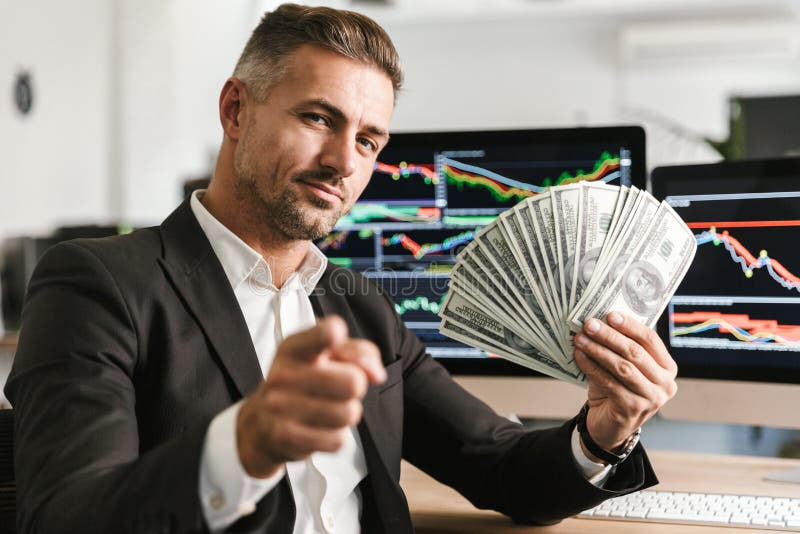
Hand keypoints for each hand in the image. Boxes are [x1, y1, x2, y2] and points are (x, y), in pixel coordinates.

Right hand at [236, 316, 385, 477]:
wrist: (261, 423)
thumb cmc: (303, 382)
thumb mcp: (326, 357)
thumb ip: (358, 353)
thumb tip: (376, 374)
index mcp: (294, 348)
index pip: (319, 335)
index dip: (331, 334)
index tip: (335, 335)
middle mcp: (283, 374)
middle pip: (353, 381)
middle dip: (356, 388)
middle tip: (340, 390)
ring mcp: (280, 406)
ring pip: (348, 413)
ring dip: (347, 414)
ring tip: (329, 409)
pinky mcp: (285, 436)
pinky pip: (336, 439)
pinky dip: (335, 437)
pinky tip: (319, 428)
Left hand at [573, 311, 676, 458]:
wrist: (610, 426)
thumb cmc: (616, 390)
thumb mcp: (623, 367)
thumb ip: (619, 348)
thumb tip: (598, 321)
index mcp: (667, 368)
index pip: (650, 340)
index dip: (630, 326)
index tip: (610, 315)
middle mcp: (664, 383)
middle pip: (635, 352)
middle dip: (610, 336)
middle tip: (589, 324)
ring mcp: (651, 398)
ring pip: (622, 367)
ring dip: (598, 350)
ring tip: (580, 338)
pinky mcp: (632, 409)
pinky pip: (609, 382)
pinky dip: (592, 367)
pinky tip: (579, 356)